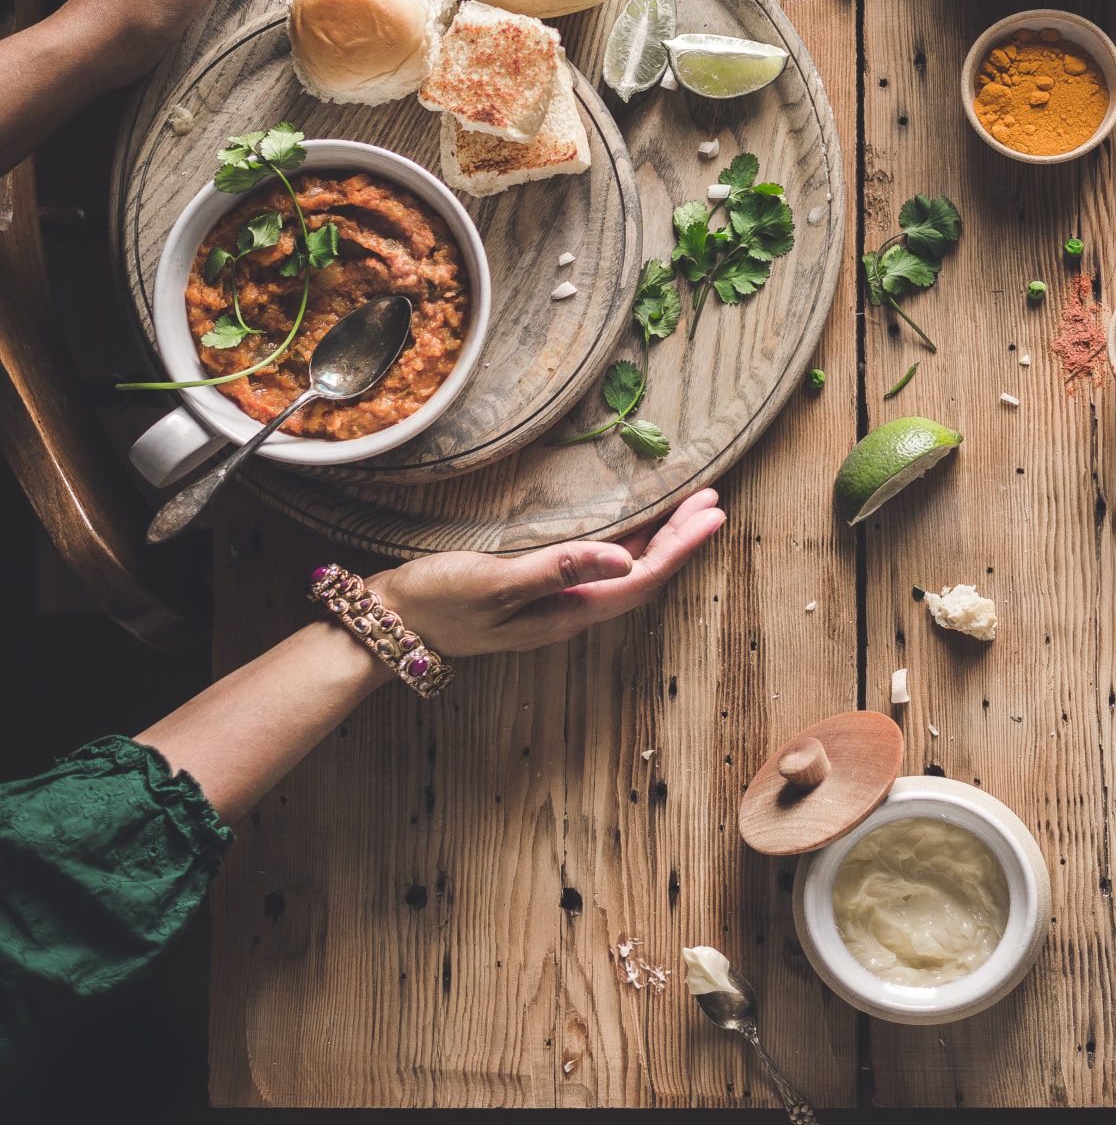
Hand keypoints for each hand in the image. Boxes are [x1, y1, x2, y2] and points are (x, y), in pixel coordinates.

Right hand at [373, 489, 725, 656]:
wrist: (392, 622)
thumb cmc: (439, 601)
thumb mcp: (496, 583)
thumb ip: (559, 570)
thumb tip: (621, 560)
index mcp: (568, 613)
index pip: (642, 580)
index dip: (682, 548)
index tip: (714, 516)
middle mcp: (570, 611)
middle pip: (641, 575)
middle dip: (680, 539)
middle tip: (713, 501)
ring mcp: (554, 602)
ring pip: (622, 570)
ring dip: (659, 539)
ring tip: (688, 508)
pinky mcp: (536, 588)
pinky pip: (597, 564)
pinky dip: (624, 541)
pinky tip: (629, 526)